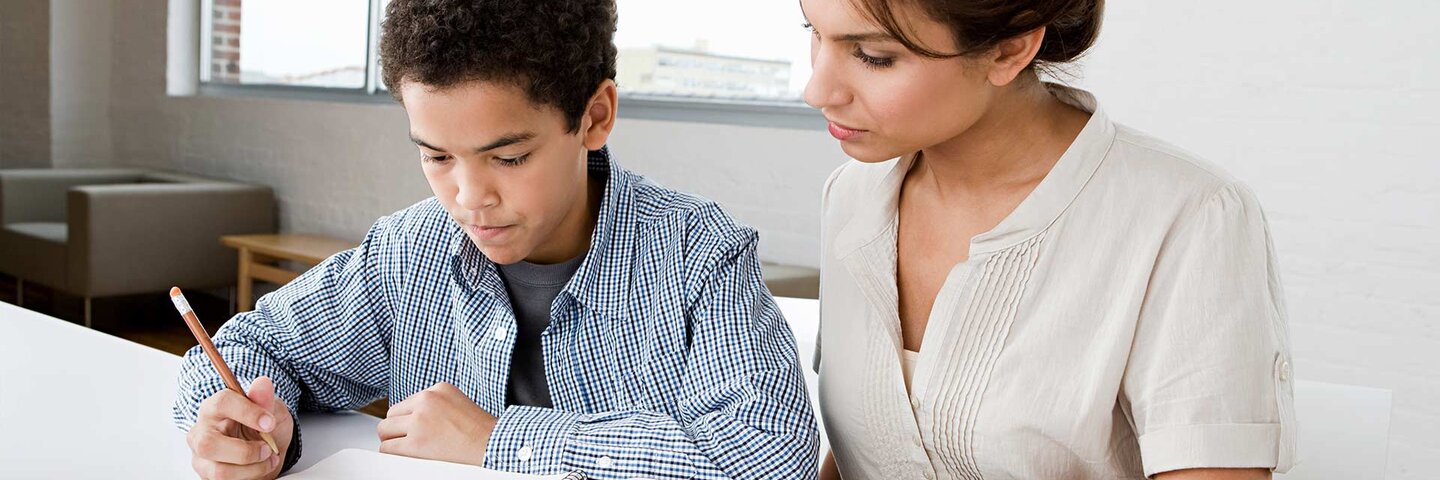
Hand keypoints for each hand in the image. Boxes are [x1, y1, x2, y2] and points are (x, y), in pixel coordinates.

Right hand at [187, 376, 294, 479]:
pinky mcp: (206, 474)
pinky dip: (250, 477)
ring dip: (252, 468)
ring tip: (268, 459)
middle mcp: (201, 431)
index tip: (269, 423)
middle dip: (246, 451)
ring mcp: (200, 455)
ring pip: (219, 470)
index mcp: (215, 407)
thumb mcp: (273, 411)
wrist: (267, 451)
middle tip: (268, 448)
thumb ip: (266, 400)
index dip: (248, 413)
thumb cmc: (264, 428)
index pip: (222, 403)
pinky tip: (258, 468)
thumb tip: (263, 383)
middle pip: (209, 443)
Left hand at [377, 382, 497, 465]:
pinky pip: (387, 448)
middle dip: (397, 427)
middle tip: (405, 437)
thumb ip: (435, 402)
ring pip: (385, 430)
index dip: (408, 417)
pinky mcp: (416, 443)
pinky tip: (402, 454)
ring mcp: (419, 421)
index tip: (413, 426)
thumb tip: (412, 414)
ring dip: (391, 439)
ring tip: (403, 446)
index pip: (406, 402)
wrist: (491, 444)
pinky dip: (391, 452)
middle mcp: (426, 401)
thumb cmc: (479, 429)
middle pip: (391, 414)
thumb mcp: (457, 401)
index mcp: (436, 389)